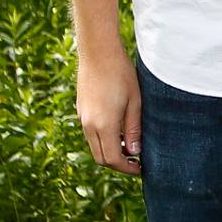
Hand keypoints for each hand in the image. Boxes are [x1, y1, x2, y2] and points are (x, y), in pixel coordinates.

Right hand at [76, 46, 141, 175]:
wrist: (98, 52)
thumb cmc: (122, 74)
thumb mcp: (135, 102)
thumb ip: (133, 129)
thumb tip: (135, 152)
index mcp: (103, 125)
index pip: (112, 159)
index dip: (126, 168)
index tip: (140, 168)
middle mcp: (89, 125)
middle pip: (101, 157)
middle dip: (118, 164)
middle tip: (136, 161)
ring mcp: (82, 118)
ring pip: (94, 147)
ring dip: (110, 152)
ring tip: (129, 146)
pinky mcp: (81, 111)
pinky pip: (90, 135)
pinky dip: (103, 140)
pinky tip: (118, 131)